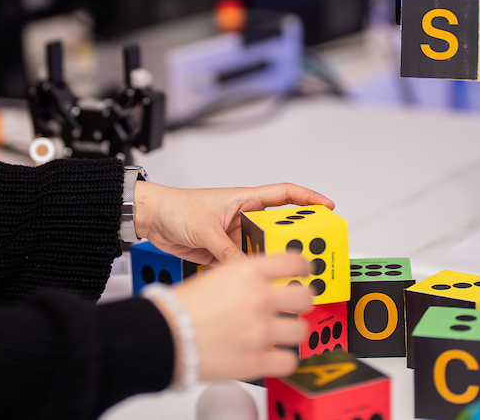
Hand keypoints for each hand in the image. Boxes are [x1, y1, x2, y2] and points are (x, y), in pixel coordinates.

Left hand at [134, 182, 333, 264]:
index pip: (284, 195)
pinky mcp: (223, 254)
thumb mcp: (205, 228)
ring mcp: (234, 237)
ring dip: (273, 260)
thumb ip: (227, 251)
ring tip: (289, 274)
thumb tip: (245, 270)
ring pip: (262, 250)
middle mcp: (243, 218)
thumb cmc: (175, 207)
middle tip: (314, 251)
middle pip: (278, 228)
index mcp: (244, 200)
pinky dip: (252, 274)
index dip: (308, 199)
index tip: (328, 207)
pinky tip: (259, 284)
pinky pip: (245, 264)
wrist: (151, 219)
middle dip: (297, 238)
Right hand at [156, 252, 312, 381]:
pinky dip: (284, 358)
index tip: (305, 272)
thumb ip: (246, 277)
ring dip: (293, 331)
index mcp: (247, 272)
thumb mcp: (216, 275)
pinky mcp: (257, 360)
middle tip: (294, 305)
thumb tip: (266, 282)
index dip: (304, 267)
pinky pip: (289, 360)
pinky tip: (275, 354)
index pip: (294, 262)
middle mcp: (258, 298)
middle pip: (304, 296)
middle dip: (301, 301)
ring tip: (282, 332)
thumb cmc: (181, 306)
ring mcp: (260, 330)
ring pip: (301, 329)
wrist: (163, 334)